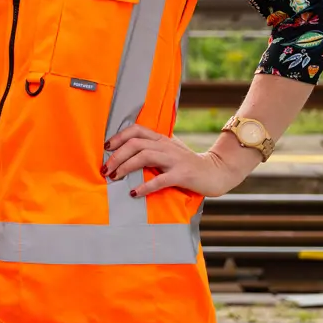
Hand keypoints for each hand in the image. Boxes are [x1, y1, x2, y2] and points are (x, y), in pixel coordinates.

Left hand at [102, 124, 249, 198]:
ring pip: (144, 156)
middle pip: (135, 144)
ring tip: (114, 177)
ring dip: (125, 167)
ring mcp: (174, 159)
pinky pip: (160, 180)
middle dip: (116, 156)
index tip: (105, 147)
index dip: (118, 137)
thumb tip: (126, 152)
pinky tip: (134, 192)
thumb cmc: (188, 163)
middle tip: (105, 169)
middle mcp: (166, 146)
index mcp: (161, 139)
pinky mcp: (182, 175)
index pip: (136, 130)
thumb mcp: (169, 151)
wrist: (216, 172)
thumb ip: (152, 148)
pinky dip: (145, 186)